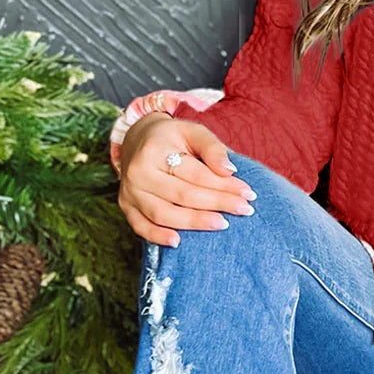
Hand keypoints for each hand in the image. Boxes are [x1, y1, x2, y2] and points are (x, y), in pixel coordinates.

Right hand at [117, 113, 256, 245]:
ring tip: (222, 224)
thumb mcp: (193, 131)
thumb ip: (212, 148)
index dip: (224, 185)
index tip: (248, 193)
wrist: (138, 140)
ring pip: (163, 213)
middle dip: (217, 204)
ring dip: (194, 222)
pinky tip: (178, 242)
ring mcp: (129, 191)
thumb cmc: (173, 138)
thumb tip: (230, 170)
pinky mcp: (126, 206)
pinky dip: (157, 236)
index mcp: (155, 149)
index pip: (195, 173)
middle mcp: (138, 171)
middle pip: (182, 194)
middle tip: (244, 210)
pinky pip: (140, 226)